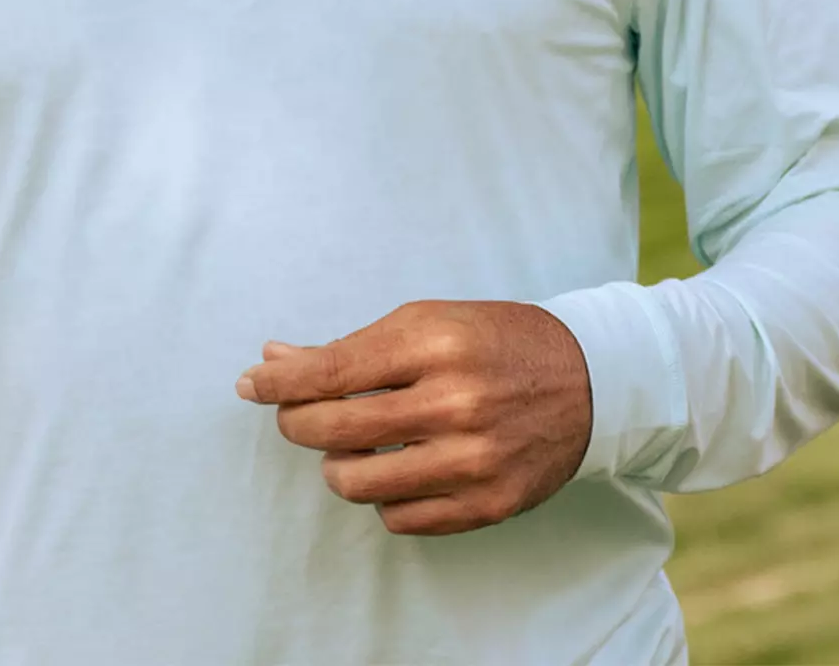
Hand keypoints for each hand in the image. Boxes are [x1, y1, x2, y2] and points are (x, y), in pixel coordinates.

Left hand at [234, 298, 592, 535]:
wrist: (588, 379)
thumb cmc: (494, 341)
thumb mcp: (427, 322)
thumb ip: (351, 348)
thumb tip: (273, 360)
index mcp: (434, 342)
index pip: (331, 372)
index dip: (279, 383)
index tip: (250, 384)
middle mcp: (453, 401)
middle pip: (334, 429)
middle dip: (296, 422)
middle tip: (293, 415)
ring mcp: (472, 459)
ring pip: (358, 481)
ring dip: (335, 465)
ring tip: (346, 445)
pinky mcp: (488, 504)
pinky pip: (400, 517)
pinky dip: (382, 496)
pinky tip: (393, 470)